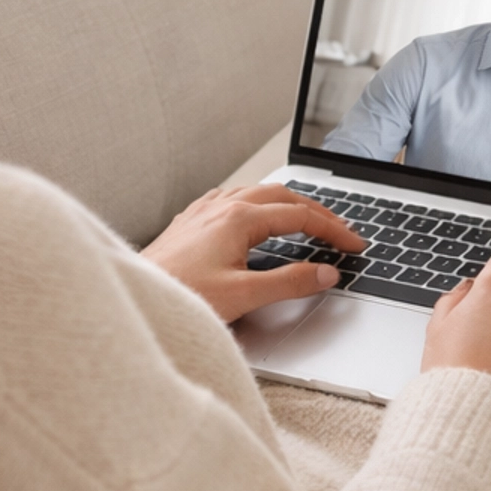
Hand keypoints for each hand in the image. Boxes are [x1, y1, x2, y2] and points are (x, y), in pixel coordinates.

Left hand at [140, 184, 364, 323]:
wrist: (136, 296)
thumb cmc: (179, 295)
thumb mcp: (243, 295)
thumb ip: (290, 283)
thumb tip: (326, 273)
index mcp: (238, 218)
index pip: (300, 215)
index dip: (333, 229)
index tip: (354, 244)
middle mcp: (220, 207)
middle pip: (282, 196)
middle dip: (316, 211)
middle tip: (340, 229)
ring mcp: (203, 213)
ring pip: (256, 194)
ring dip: (287, 204)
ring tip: (306, 219)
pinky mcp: (190, 223)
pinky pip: (232, 201)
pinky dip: (257, 206)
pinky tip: (254, 217)